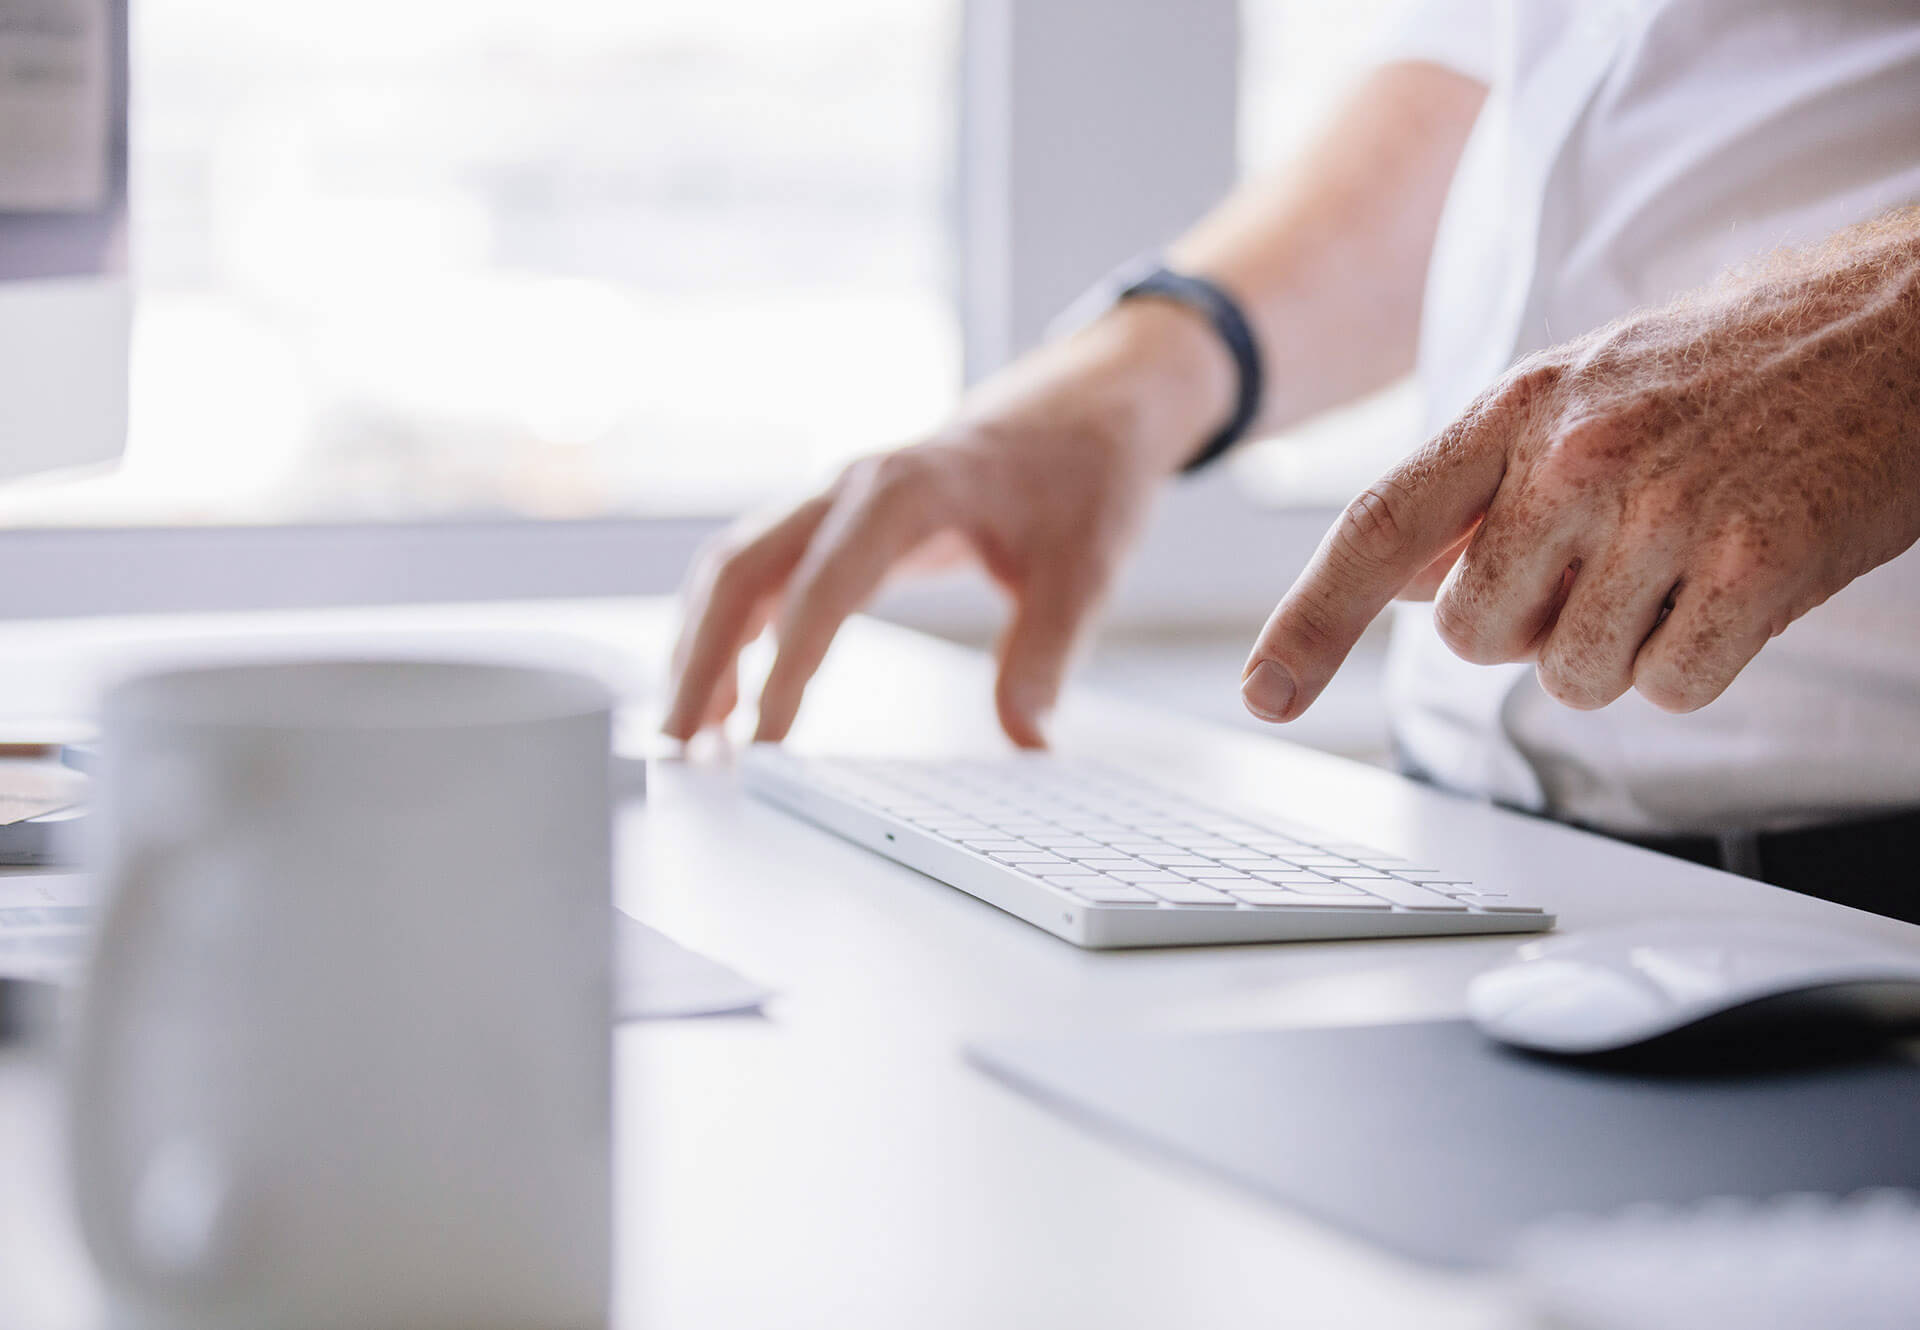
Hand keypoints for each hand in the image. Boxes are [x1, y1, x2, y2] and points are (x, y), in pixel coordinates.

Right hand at [663, 303, 1233, 746]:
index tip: (767, 741)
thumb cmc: (1082, 476)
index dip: (788, 668)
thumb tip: (1027, 741)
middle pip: (744, 567)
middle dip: (703, 657)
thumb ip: (1047, 656)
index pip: (824, 587)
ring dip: (702, 643)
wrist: (1088, 407)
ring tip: (689, 733)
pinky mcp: (838, 517)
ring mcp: (837, 497)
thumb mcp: (1084, 570)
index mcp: (910, 489)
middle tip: (680, 746)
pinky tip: (727, 688)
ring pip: (737, 565)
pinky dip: (731, 626)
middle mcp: (855, 485)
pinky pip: (761, 567)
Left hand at [1241, 211, 1919, 721]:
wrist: (1898, 322)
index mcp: (1516, 408)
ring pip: (1574, 677)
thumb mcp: (1579, 390)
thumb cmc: (1730, 364)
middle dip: (1529, 629)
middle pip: (1476, 638)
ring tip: (1680, 556)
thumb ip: (1479, 487)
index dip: (1307, 624)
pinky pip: (1670, 688)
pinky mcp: (1754, 569)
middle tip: (1606, 562)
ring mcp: (1663, 514)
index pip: (1375, 531)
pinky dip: (1698, 661)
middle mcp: (1573, 458)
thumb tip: (1400, 582)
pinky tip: (1733, 584)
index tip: (1265, 694)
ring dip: (1620, 646)